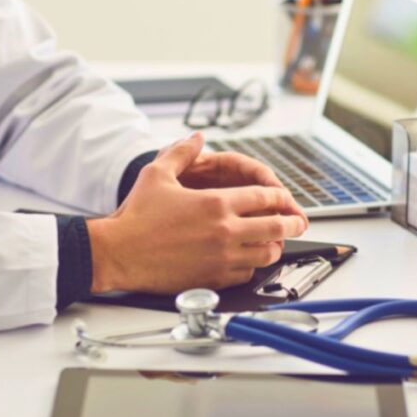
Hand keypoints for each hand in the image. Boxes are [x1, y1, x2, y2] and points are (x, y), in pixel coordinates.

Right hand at [87, 133, 307, 293]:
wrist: (118, 253)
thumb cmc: (135, 217)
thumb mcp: (157, 173)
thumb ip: (182, 152)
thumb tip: (197, 138)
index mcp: (216, 204)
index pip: (265, 198)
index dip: (281, 198)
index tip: (285, 200)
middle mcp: (225, 232)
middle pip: (276, 227)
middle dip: (292, 224)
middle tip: (298, 223)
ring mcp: (222, 258)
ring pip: (266, 254)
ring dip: (274, 246)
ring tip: (275, 242)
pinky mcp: (214, 279)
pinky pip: (246, 273)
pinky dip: (252, 266)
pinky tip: (248, 259)